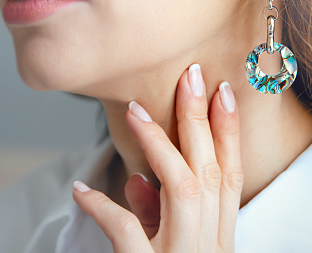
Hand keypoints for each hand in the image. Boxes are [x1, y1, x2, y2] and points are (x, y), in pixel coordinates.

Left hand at [73, 64, 241, 251]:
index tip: (224, 92)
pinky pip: (126, 228)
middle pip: (209, 171)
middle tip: (191, 76)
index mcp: (219, 237)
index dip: (230, 132)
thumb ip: (159, 212)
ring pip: (181, 187)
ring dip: (159, 143)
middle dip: (200, 120)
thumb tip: (137, 179)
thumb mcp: (172, 247)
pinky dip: (103, 206)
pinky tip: (81, 191)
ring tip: (136, 110)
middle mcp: (208, 243)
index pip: (230, 176)